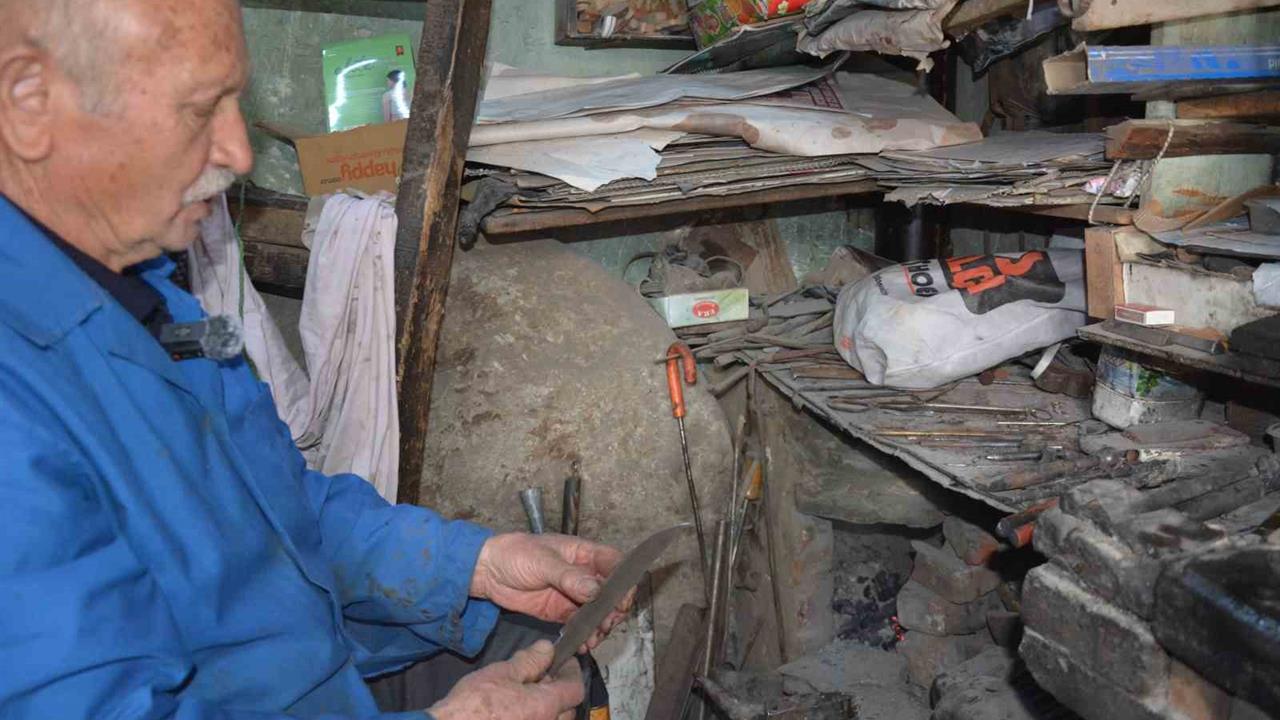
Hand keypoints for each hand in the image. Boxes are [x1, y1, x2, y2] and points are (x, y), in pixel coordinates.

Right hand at [427, 639, 582, 719]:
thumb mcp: (502, 673)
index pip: (575, 689)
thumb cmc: (475, 703)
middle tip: (544, 675)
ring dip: (548, 707)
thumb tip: (548, 648)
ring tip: (528, 692)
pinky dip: (535, 716)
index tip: (564, 659)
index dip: (572, 671)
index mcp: (547, 706)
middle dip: (561, 691)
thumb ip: (529, 661)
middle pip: (568, 709)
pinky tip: (518, 709)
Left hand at [471, 533, 632, 651]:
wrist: (488, 571)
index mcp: (583, 553)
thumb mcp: (543, 561)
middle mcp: (584, 574)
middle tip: (605, 625)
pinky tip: (583, 645)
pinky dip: (585, 635)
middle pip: (611, 592)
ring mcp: (574, 595)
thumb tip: (595, 590)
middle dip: (613, 610)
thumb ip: (569, 576)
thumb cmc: (515, 555)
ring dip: (600, 626)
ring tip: (592, 640)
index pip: (614, 563)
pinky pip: (581, 624)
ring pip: (598, 612)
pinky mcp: (562, 612)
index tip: (621, 600)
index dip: (623, 581)